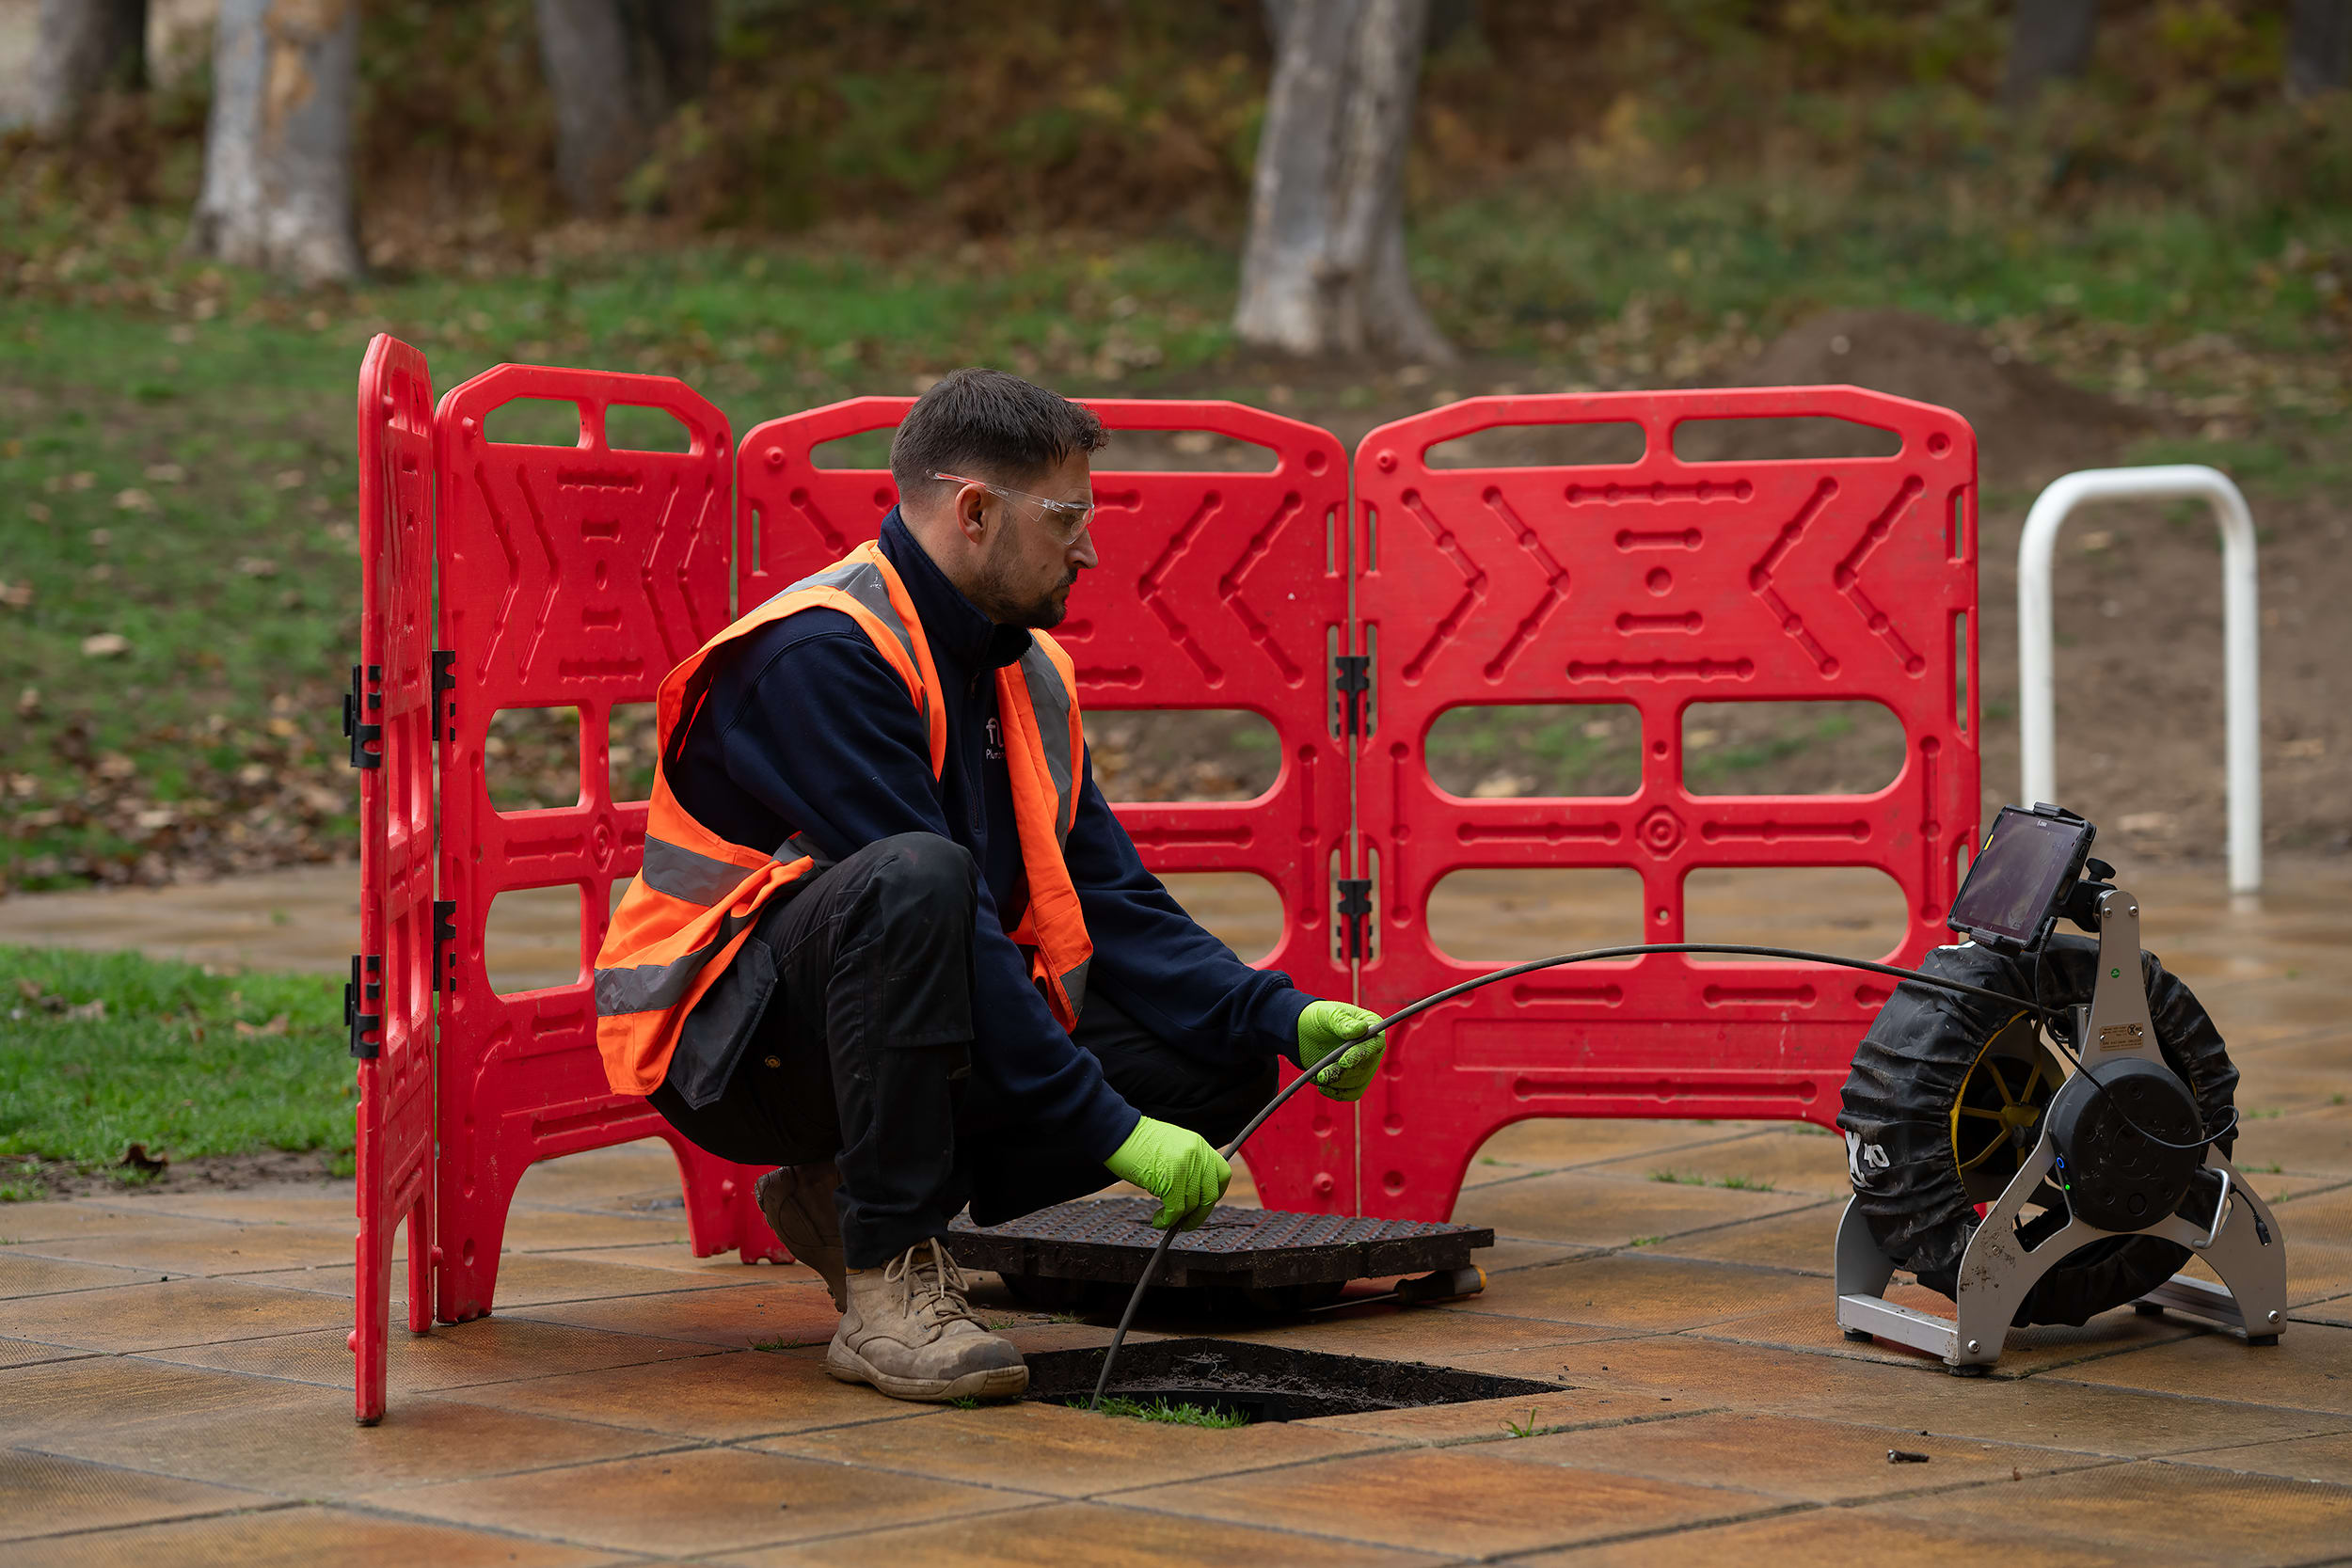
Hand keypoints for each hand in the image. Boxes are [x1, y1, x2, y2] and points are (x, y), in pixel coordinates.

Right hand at [1104, 1116, 1231, 1230]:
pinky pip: (1176, 1210)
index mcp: (1198, 1144)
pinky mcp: (1170, 1179)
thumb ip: (1188, 1166)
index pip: (1222, 1173)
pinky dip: (1168, 1220)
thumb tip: (1193, 1195)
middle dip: (1200, 1213)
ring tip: (1164, 1218)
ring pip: (1192, 1204)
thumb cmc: (1138, 1142)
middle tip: (1187, 1222)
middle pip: (1211, 1193)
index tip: (1205, 1204)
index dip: (1216, 1193)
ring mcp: (1184, 1166)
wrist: (1118, 1132)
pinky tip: (1158, 1220)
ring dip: (1178, 1218)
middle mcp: (1196, 1154)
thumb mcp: (1173, 1147)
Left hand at [1297, 1000, 1386, 1101]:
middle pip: (1366, 1068)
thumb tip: (1362, 1029)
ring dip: (1337, 1083)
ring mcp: (1364, 1064)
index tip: (1342, 1062)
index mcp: (1372, 1027)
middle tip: (1321, 1074)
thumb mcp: (1327, 1015)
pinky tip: (1322, 1086)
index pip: (1375, 1044)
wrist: (1304, 1032)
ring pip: (1357, 1082)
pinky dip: (1337, 1093)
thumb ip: (1342, 1022)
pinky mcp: (1354, 1078)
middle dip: (1342, 1073)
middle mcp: (1372, 1048)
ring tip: (1317, 1076)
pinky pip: (1352, 1093)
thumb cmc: (1318, 1018)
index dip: (1360, 1055)